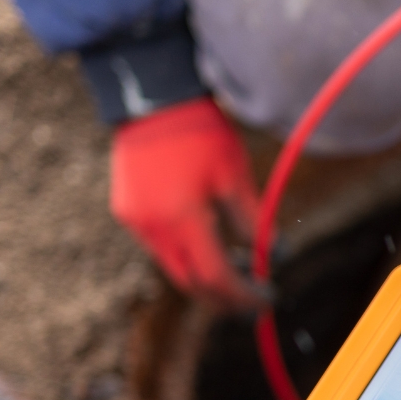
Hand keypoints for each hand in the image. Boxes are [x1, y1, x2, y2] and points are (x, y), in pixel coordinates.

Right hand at [109, 97, 264, 310]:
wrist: (153, 98)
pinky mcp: (126, 212)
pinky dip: (187, 255)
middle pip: (191, 283)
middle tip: (255, 302)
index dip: (243, 296)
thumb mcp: (235, 177)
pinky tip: (209, 244)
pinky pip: (159, 247)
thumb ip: (253, 222)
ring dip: (206, 277)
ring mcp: (135, 222)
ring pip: (174, 268)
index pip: (216, 278)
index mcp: (182, 219)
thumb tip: (274, 254)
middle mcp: (152, 228)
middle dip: (225, 299)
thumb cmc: (201, 132)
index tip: (267, 300)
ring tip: (239, 269)